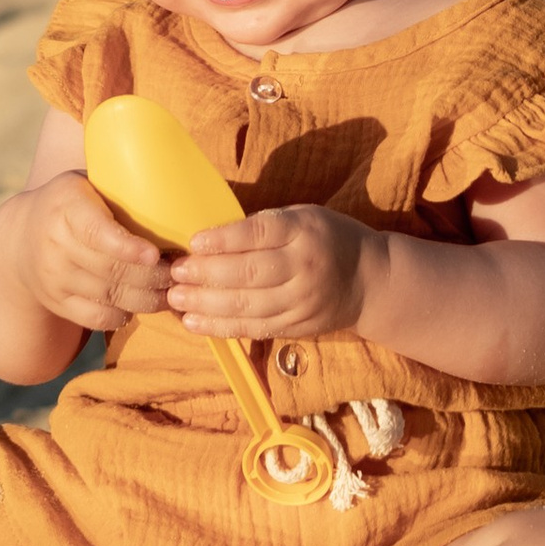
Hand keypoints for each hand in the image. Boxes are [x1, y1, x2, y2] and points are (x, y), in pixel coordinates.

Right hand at [0, 173, 175, 336]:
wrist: (21, 238)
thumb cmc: (73, 203)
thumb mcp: (86, 183)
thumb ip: (118, 186)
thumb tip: (175, 186)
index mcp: (66, 206)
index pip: (96, 232)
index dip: (126, 246)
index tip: (155, 253)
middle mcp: (55, 245)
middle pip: (110, 269)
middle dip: (151, 276)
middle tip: (180, 274)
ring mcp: (54, 278)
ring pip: (107, 295)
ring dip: (145, 298)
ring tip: (171, 291)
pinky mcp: (56, 303)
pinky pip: (95, 317)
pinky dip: (122, 315)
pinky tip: (141, 305)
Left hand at [167, 206, 373, 342]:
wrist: (370, 280)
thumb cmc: (327, 238)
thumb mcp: (303, 217)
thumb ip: (265, 226)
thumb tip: (209, 236)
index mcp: (305, 230)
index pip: (260, 233)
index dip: (224, 239)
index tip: (193, 243)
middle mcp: (305, 266)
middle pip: (250, 272)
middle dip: (206, 274)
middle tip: (174, 273)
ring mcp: (301, 300)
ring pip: (248, 305)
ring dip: (206, 305)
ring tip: (175, 299)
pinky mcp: (296, 326)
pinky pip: (253, 328)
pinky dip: (221, 327)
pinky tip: (195, 323)